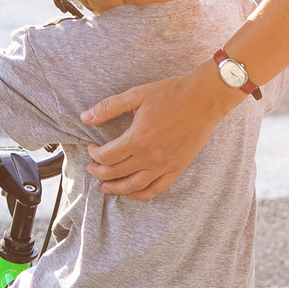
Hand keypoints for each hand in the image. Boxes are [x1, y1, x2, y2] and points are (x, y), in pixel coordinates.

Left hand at [82, 67, 238, 199]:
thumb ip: (108, 108)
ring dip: (116, 188)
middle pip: (116, 173)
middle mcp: (149, 157)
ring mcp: (164, 165)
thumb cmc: (171, 94)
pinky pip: (157, 189)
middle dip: (99, 172)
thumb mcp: (135, 95)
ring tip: (106, 187)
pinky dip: (142, 194)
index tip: (92, 147)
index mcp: (136, 139)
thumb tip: (85, 117)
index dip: (94, 154)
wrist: (203, 99)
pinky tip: (133, 192)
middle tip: (92, 167)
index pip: (106, 157)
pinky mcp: (177, 167)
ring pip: (134, 186)